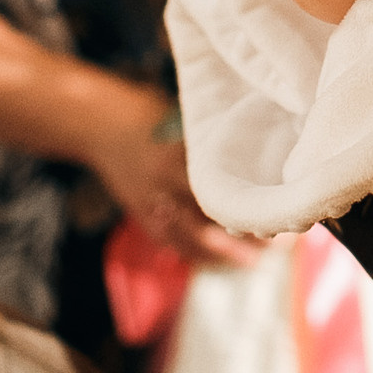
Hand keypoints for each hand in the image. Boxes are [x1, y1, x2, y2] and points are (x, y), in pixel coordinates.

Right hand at [83, 83, 265, 269]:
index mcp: (176, 159)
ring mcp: (149, 205)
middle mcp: (163, 187)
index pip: (219, 191)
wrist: (94, 124)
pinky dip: (195, 253)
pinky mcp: (141, 215)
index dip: (248, 206)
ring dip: (223, 253)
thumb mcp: (182, 119)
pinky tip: (220, 260)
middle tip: (277, 244)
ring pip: (190, 239)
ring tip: (256, 261)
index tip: (277, 211)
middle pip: (209, 222)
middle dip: (243, 236)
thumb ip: (210, 140)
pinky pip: (171, 242)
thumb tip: (259, 150)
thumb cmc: (145, 111)